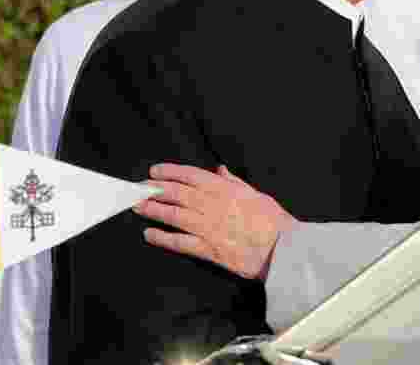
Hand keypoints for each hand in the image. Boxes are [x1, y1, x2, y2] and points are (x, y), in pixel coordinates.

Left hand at [134, 163, 296, 280]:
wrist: (281, 250)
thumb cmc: (273, 221)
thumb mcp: (256, 193)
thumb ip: (235, 182)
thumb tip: (221, 170)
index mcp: (224, 189)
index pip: (190, 175)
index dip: (169, 172)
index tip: (154, 171)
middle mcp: (212, 206)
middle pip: (176, 194)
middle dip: (155, 189)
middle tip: (140, 189)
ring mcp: (208, 228)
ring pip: (173, 215)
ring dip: (153, 210)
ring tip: (138, 207)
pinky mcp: (208, 249)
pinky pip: (179, 242)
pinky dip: (162, 238)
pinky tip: (149, 235)